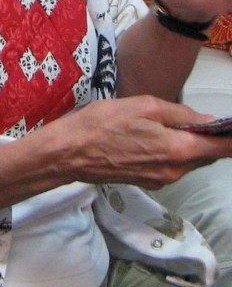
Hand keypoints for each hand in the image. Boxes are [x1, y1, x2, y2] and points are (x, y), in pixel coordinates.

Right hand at [54, 94, 231, 189]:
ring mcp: (162, 178)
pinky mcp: (149, 181)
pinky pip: (173, 165)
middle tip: (204, 117)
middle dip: (211, 138)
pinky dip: (175, 151)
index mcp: (178, 149)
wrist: (70, 153)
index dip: (231, 136)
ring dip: (191, 144)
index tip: (230, 126)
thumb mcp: (143, 106)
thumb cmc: (103, 125)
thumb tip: (207, 119)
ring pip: (190, 160)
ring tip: (177, 122)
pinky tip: (157, 136)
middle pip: (208, 155)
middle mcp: (175, 170)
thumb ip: (180, 113)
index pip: (222, 147)